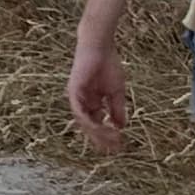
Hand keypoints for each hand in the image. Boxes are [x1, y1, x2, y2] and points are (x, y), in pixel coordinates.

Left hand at [67, 29, 129, 151]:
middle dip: (102, 138)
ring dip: (97, 132)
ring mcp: (77, 97)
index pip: (98, 123)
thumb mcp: (116, 92)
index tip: (119, 145)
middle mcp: (82, 102)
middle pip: (90, 126)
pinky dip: (87, 120)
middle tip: (114, 148)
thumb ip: (117, 109)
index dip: (107, 135)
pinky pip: (78, 110)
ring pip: (84, 121)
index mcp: (92, 102)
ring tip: (111, 138)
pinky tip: (98, 127)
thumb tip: (121, 127)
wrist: (100, 46)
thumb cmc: (108, 65)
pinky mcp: (73, 91)